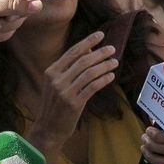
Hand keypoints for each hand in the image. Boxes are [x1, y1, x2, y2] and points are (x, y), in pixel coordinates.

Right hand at [25, 31, 117, 150]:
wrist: (48, 128)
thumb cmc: (55, 104)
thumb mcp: (57, 83)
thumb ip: (70, 67)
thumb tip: (88, 49)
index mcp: (51, 72)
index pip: (72, 52)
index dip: (87, 42)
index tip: (100, 35)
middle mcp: (57, 80)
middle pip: (83, 61)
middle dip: (100, 53)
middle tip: (112, 49)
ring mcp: (64, 92)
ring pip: (89, 73)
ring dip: (104, 66)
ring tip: (114, 62)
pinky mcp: (73, 103)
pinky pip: (92, 87)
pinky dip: (103, 80)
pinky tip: (111, 76)